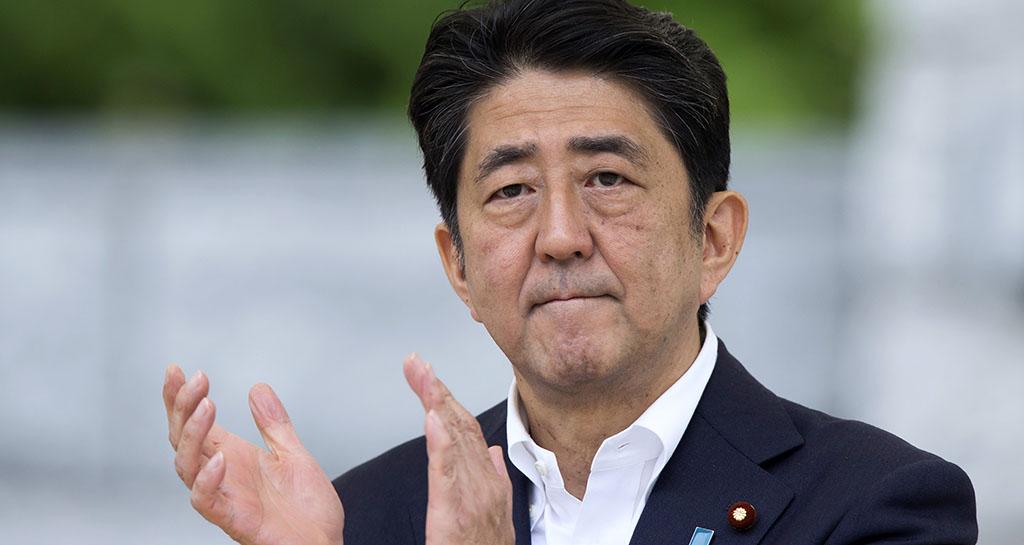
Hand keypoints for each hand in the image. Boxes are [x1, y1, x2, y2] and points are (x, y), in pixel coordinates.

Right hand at [163, 365, 343, 544]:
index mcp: (230, 456)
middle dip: (182, 406)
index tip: (176, 369)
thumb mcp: (292, 454)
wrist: (324, 544)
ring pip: (187, 465)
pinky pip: (206, 501)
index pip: (193, 423)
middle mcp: (221, 475)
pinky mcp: (234, 519)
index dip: (179, 398)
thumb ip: (273, 424)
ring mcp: (225, 496)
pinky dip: (207, 480)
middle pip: (182, 438)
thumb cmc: (306, 508)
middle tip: (196, 379)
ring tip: (207, 406)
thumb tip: (258, 388)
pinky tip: (219, 457)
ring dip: (192, 434)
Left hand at [403, 354, 514, 544]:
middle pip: (458, 425)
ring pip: (453, 440)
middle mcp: (484, 483)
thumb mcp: (494, 513)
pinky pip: (447, 474)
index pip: (465, 428)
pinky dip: (440, 443)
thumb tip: (489, 450)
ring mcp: (473, 497)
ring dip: (436, 403)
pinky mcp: (455, 514)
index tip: (426, 372)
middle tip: (415, 362)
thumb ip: (491, 478)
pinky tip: (431, 420)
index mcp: (488, 480)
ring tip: (421, 375)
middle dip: (436, 389)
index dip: (445, 397)